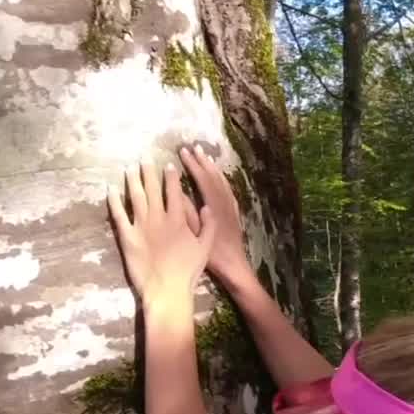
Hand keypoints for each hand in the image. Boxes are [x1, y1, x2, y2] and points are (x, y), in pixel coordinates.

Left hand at [108, 161, 216, 310]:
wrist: (167, 289)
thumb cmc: (188, 270)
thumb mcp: (205, 247)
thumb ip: (207, 226)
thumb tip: (207, 207)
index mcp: (178, 219)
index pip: (174, 192)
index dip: (171, 177)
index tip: (168, 165)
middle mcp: (159, 217)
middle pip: (153, 189)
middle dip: (149, 171)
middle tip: (144, 158)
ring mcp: (141, 226)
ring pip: (135, 197)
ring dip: (132, 180)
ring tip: (129, 168)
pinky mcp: (127, 236)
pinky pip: (118, 214)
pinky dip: (114, 200)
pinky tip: (111, 189)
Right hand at [179, 145, 251, 283]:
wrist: (234, 267)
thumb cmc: (211, 254)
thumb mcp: (193, 234)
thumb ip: (187, 212)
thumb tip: (178, 191)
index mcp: (213, 207)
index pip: (202, 179)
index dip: (192, 165)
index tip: (182, 152)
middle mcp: (225, 203)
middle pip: (214, 177)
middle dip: (203, 161)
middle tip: (194, 147)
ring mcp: (232, 208)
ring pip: (223, 182)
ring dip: (214, 168)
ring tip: (206, 157)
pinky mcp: (235, 215)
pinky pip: (229, 191)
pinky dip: (222, 180)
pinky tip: (219, 179)